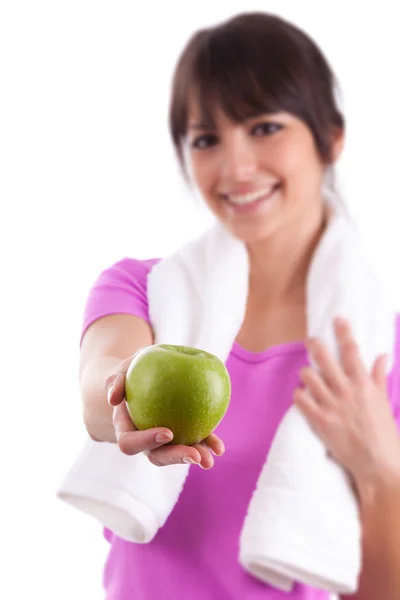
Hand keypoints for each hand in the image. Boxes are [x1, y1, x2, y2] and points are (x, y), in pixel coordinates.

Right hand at [105, 354, 224, 468]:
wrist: (147, 376)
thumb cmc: (133, 372)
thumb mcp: (122, 370)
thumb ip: (115, 381)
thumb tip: (113, 399)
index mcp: (126, 430)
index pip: (130, 442)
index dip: (146, 441)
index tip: (167, 432)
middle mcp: (145, 441)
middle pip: (157, 456)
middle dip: (176, 458)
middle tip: (194, 455)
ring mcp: (166, 441)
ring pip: (178, 454)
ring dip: (195, 457)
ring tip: (210, 459)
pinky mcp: (184, 434)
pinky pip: (195, 441)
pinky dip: (207, 444)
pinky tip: (219, 448)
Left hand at [293, 317, 399, 490]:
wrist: (378, 464)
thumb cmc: (384, 433)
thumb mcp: (384, 401)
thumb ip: (379, 377)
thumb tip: (383, 356)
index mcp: (364, 384)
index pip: (352, 350)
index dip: (344, 332)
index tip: (338, 319)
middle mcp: (346, 391)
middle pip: (325, 358)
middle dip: (315, 345)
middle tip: (311, 340)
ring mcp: (332, 406)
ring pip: (309, 376)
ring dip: (306, 374)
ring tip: (308, 375)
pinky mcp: (320, 421)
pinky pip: (301, 399)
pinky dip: (299, 394)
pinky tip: (301, 395)